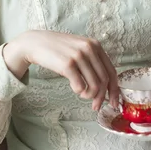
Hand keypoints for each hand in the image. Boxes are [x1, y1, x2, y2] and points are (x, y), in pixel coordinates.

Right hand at [3, 30, 118, 110]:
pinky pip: (80, 86)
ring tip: (82, 95)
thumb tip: (105, 86)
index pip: (112, 71)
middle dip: (101, 97)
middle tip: (96, 106)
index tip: (114, 102)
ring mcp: (79, 55)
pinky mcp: (68, 64)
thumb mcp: (79, 49)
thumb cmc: (58, 50)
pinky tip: (74, 89)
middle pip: (104, 80)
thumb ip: (92, 61)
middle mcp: (89, 48)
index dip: (114, 89)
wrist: (36, 43)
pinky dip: (79, 91)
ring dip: (89, 95)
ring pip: (94, 85)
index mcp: (95, 45)